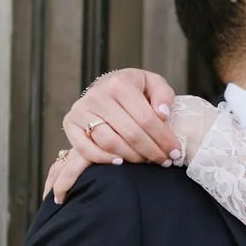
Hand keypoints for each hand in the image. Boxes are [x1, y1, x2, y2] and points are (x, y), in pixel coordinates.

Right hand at [45, 68, 179, 203]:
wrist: (105, 86)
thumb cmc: (133, 88)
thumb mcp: (152, 83)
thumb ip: (163, 95)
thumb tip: (162, 115)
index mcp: (120, 84)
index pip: (146, 119)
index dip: (163, 139)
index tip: (175, 153)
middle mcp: (98, 96)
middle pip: (130, 133)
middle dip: (151, 151)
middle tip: (164, 162)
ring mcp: (81, 110)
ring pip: (110, 143)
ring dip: (132, 157)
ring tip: (146, 161)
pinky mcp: (70, 123)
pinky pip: (85, 148)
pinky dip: (103, 159)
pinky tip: (120, 162)